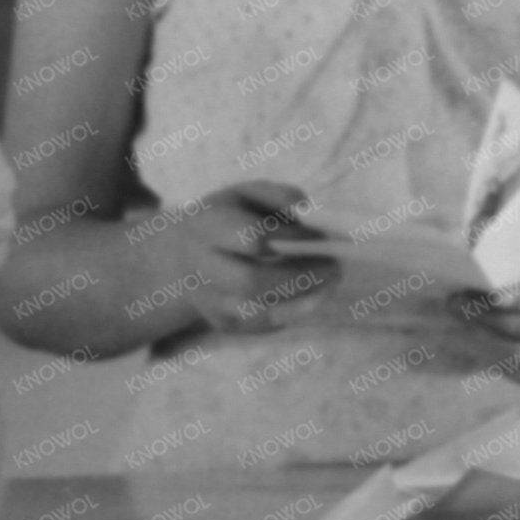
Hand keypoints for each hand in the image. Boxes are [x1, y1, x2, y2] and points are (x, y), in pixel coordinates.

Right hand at [150, 181, 338, 339]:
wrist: (184, 254)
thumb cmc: (228, 217)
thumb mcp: (246, 193)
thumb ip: (277, 195)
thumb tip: (307, 212)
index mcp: (206, 226)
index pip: (250, 237)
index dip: (290, 237)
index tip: (318, 234)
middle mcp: (201, 267)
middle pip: (251, 283)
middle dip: (301, 276)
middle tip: (334, 267)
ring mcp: (209, 301)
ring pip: (259, 312)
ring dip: (303, 299)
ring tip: (330, 282)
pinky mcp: (223, 323)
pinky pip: (263, 325)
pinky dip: (294, 313)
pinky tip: (314, 296)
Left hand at [457, 262, 519, 386]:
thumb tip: (481, 270)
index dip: (519, 298)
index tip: (490, 295)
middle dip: (490, 316)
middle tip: (457, 302)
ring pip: (519, 355)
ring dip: (482, 337)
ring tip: (458, 318)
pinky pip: (514, 372)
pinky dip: (488, 354)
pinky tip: (470, 336)